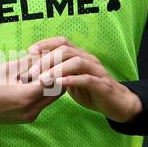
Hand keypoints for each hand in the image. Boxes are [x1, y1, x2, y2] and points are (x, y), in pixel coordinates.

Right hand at [0, 53, 65, 123]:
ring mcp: (30, 116)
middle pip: (57, 92)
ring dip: (50, 85)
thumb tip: (48, 54)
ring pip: (51, 98)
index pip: (56, 80)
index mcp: (27, 95)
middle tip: (53, 64)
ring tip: (41, 72)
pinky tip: (32, 83)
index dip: (58, 68)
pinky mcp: (27, 119)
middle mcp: (32, 109)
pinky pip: (42, 104)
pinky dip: (42, 93)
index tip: (57, 58)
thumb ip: (30, 62)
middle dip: (58, 77)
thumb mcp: (8, 68)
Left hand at [24, 36, 142, 122]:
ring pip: (76, 62)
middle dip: (47, 59)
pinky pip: (87, 79)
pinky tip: (59, 84)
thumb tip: (37, 71)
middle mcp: (89, 59)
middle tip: (32, 72)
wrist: (117, 104)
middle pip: (66, 50)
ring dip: (57, 69)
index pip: (62, 42)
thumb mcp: (72, 81)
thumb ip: (59, 74)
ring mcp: (97, 71)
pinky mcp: (102, 85)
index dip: (45, 44)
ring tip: (42, 80)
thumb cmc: (91, 91)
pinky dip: (72, 80)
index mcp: (80, 56)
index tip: (30, 51)